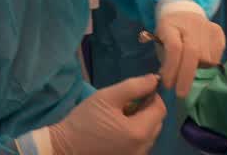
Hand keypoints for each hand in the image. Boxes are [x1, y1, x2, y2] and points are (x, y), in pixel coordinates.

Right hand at [48, 74, 165, 154]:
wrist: (65, 147)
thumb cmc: (85, 120)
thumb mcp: (107, 97)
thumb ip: (134, 86)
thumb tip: (155, 79)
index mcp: (140, 132)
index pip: (160, 109)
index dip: (152, 96)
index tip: (136, 91)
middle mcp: (143, 149)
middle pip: (157, 123)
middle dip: (146, 109)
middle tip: (125, 103)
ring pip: (149, 134)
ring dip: (141, 122)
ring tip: (119, 117)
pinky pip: (140, 144)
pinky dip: (134, 134)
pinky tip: (117, 130)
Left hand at [155, 8, 225, 96]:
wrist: (184, 13)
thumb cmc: (170, 33)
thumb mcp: (160, 42)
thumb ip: (164, 59)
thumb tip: (169, 80)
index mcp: (170, 25)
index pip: (174, 48)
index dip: (172, 68)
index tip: (168, 85)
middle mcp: (190, 24)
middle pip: (192, 52)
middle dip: (186, 76)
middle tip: (180, 93)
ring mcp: (206, 27)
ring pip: (206, 58)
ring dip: (198, 70)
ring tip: (189, 67)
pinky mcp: (218, 32)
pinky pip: (217, 56)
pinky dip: (208, 65)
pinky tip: (200, 61)